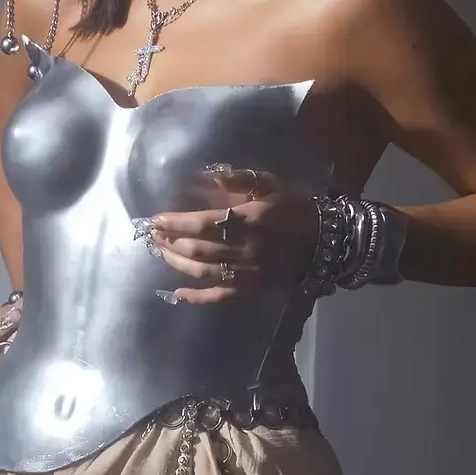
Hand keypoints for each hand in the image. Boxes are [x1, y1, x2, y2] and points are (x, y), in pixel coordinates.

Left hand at [147, 168, 318, 303]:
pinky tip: (177, 293)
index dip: (176, 223)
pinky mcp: (250, 289)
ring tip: (161, 252)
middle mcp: (245, 249)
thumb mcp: (270, 184)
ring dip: (176, 263)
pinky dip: (196, 297)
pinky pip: (218, 296)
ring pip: (202, 272)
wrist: (322, 240)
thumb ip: (240, 180)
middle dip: (170, 242)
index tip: (156, 219)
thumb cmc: (293, 207)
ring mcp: (247, 273)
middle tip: (153, 235)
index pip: (203, 224)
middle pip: (198, 249)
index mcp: (249, 221)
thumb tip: (209, 177)